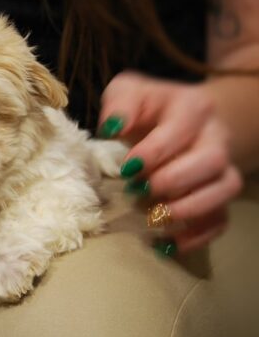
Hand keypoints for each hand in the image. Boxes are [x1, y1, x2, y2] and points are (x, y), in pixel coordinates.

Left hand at [99, 72, 242, 253]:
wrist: (184, 119)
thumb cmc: (148, 110)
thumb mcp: (129, 93)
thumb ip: (119, 103)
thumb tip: (111, 127)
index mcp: (193, 107)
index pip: (181, 130)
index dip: (153, 152)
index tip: (127, 167)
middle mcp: (216, 137)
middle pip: (212, 161)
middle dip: (172, 181)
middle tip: (138, 190)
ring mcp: (223, 167)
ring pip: (224, 190)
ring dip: (188, 209)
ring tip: (154, 217)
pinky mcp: (218, 195)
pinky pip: (221, 219)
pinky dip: (197, 236)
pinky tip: (167, 244)